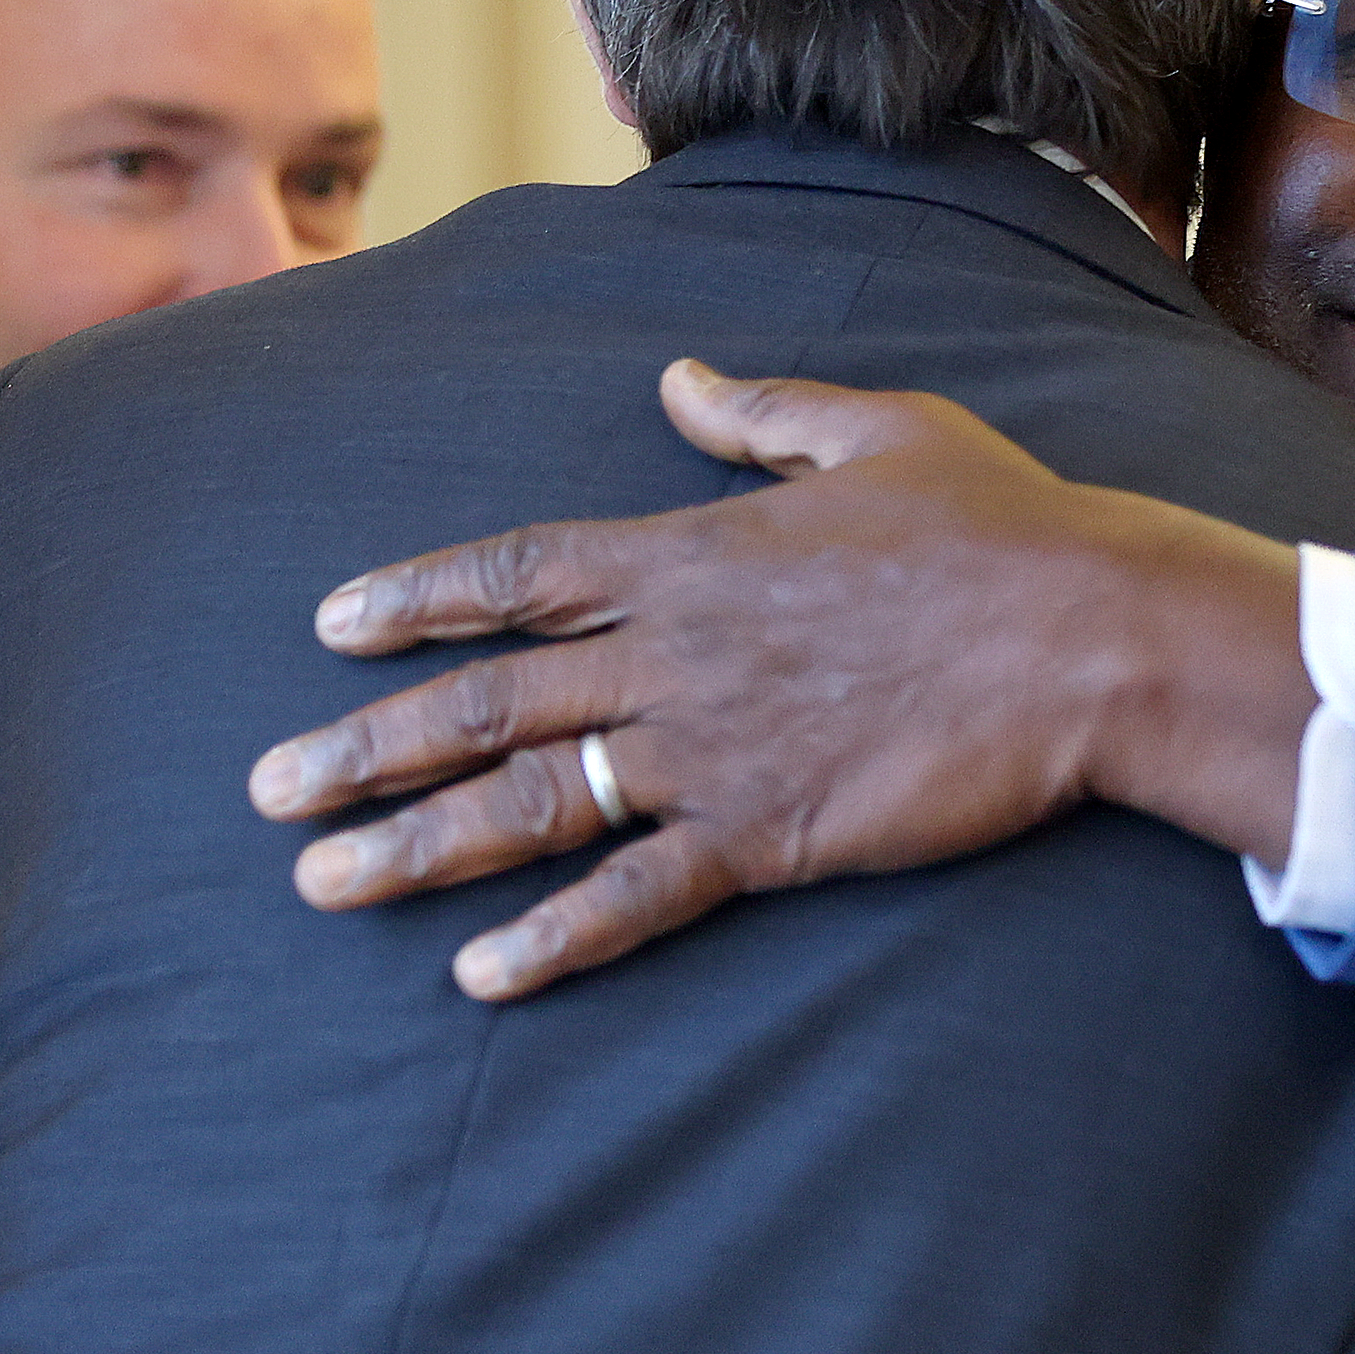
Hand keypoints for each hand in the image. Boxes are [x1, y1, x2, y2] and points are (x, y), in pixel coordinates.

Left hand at [248, 361, 1316, 1000]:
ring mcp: (712, 750)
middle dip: (366, 745)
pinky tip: (482, 976)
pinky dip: (556, 938)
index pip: (518, 573)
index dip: (416, 596)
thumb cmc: (995, 523)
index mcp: (692, 552)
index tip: (330, 624)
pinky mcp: (769, 833)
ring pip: (531, 804)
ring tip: (324, 884)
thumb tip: (677, 377)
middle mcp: (675, 654)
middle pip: (486, 701)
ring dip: (416, 847)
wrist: (1085, 632)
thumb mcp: (876, 428)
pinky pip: (639, 896)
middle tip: (269, 790)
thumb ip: (760, 409)